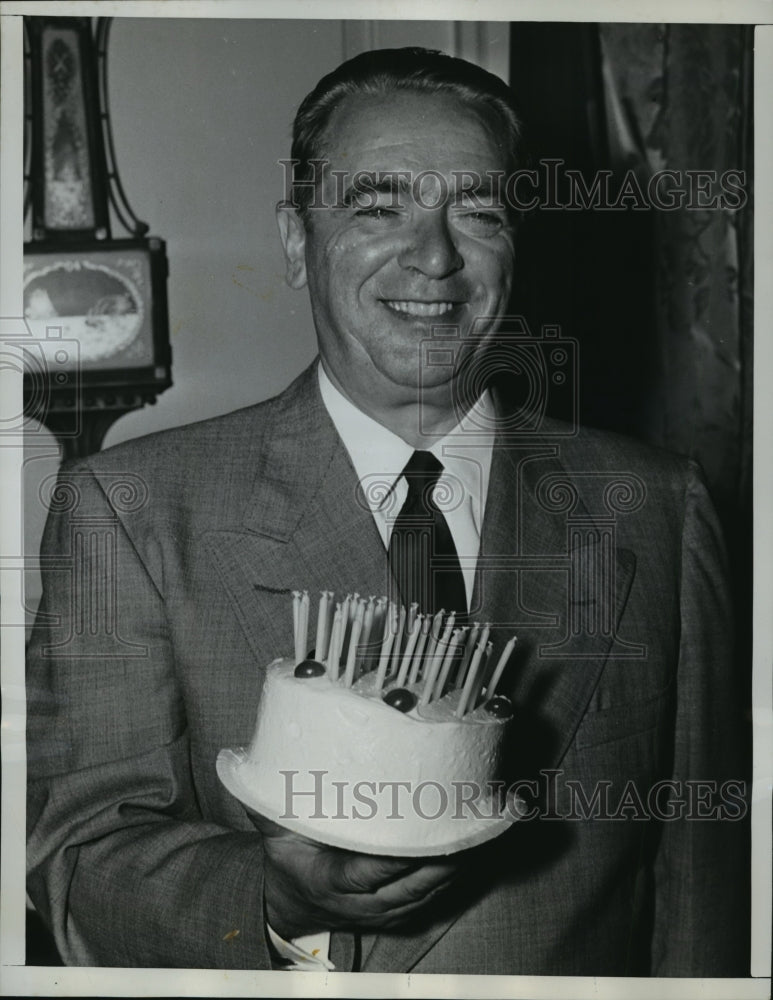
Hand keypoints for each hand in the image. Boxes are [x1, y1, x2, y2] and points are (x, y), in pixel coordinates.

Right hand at [253, 814, 459, 939]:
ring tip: (474, 837)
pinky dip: (448, 880)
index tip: (418, 837)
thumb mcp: (273, 828)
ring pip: (422, 896)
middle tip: (463, 830)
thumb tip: (264, 763)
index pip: (366, 873)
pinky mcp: (394, 915)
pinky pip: (427, 899)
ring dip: (450, 870)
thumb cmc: (287, 856)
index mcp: (328, 881)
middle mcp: (357, 903)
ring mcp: (378, 913)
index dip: (393, 860)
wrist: (290, 900)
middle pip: (406, 888)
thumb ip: (273, 800)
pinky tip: (468, 855)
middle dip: (438, 862)